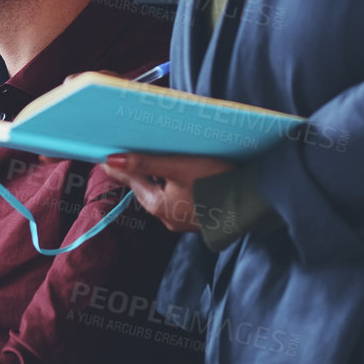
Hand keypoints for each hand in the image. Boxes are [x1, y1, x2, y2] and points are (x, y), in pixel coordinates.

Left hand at [98, 153, 233, 232]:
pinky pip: (183, 195)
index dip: (119, 163)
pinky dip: (180, 181)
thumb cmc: (217, 181)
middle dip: (143, 166)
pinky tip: (188, 169)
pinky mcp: (202, 215)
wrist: (256, 201)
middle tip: (136, 145)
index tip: (107, 150)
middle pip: (147, 185)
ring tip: (164, 153)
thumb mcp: (178, 166)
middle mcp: (168, 216)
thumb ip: (144, 162)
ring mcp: (185, 219)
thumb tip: (111, 160)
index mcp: (157, 205)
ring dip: (163, 173)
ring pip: (166, 190)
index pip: (130, 180)